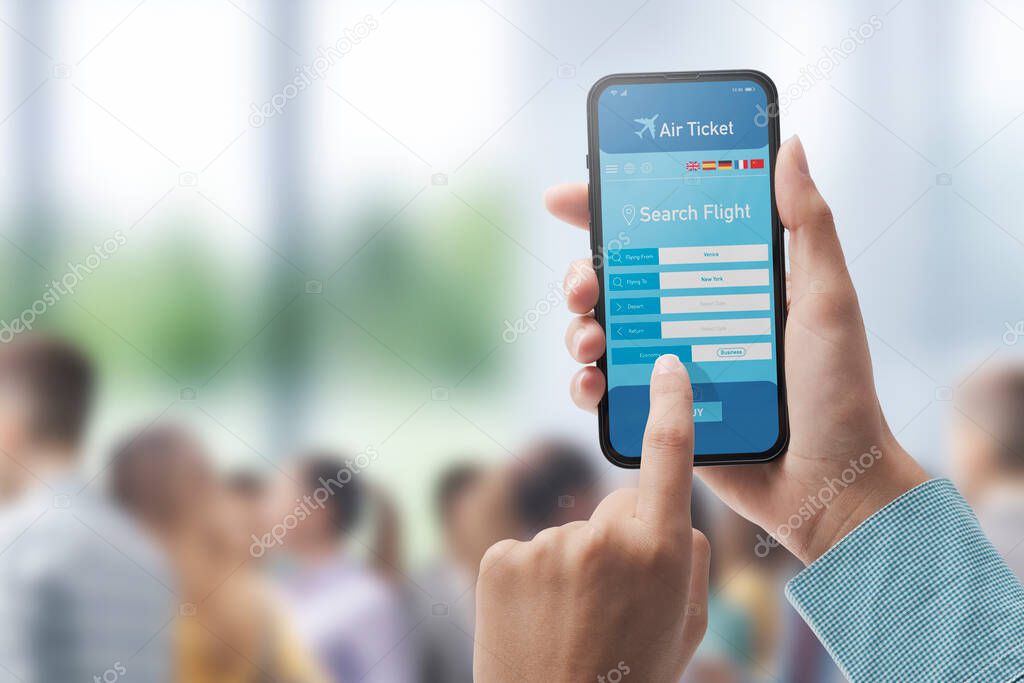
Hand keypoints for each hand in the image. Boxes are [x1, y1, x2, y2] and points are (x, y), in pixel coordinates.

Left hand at [474, 355, 709, 682]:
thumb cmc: (629, 676)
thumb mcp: (685, 628)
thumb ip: (688, 561)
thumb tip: (672, 517)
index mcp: (660, 554)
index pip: (669, 456)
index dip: (670, 406)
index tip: (667, 366)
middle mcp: (604, 539)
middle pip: (615, 508)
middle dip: (616, 540)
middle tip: (608, 601)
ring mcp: (546, 546)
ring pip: (568, 535)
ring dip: (570, 566)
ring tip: (568, 622)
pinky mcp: (499, 557)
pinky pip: (526, 551)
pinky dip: (529, 578)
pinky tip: (534, 619)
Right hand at [548, 136, 927, 563]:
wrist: (831, 485)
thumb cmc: (839, 390)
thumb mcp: (828, 298)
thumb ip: (809, 225)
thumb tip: (789, 146)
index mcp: (724, 282)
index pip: (658, 233)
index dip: (607, 210)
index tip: (571, 195)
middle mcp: (690, 318)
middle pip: (615, 282)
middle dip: (582, 275)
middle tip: (584, 284)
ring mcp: (670, 366)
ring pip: (599, 333)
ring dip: (578, 328)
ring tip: (590, 339)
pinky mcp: (658, 412)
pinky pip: (605, 393)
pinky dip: (585, 386)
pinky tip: (592, 385)